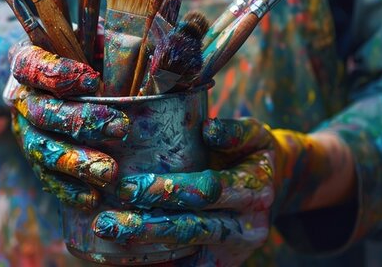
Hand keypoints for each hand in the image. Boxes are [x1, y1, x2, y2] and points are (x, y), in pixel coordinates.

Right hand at [7, 43, 128, 209]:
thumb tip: (135, 53)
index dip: (59, 74)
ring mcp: (23, 130)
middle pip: (42, 112)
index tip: (93, 81)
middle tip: (121, 127)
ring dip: (76, 161)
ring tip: (109, 171)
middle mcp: (20, 97)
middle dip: (82, 121)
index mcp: (27, 62)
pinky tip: (92, 196)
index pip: (32, 66)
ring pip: (41, 148)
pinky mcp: (32, 156)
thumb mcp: (85, 40)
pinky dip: (68, 189)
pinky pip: (44, 176)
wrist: (41, 81)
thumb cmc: (74, 56)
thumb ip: (102, 44)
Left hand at [91, 118, 275, 263]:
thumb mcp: (253, 135)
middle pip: (193, 228)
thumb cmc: (251, 154)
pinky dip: (157, 265)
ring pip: (187, 252)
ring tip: (109, 241)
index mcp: (255, 189)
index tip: (127, 187)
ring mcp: (235, 251)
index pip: (207, 191)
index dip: (167, 190)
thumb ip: (233, 132)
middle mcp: (248, 226)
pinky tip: (122, 261)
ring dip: (145, 249)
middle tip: (105, 222)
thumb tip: (208, 129)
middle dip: (146, 227)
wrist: (276, 188)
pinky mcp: (222, 266)